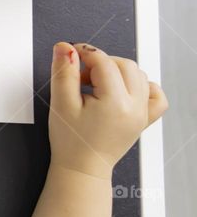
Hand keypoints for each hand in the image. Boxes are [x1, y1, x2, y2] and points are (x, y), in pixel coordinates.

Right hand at [48, 42, 167, 178]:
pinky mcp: (144, 118)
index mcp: (115, 103)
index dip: (85, 52)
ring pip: (139, 75)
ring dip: (116, 71)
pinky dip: (141, 85)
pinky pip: (155, 95)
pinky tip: (123, 88)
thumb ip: (63, 72)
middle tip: (80, 74)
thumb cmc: (71, 142)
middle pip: (124, 65)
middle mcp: (135, 107)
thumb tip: (65, 48)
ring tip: (95, 84)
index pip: (104, 62)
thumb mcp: (61, 103)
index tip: (70, 53)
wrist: (82, 167)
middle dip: (100, 62)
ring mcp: (142, 113)